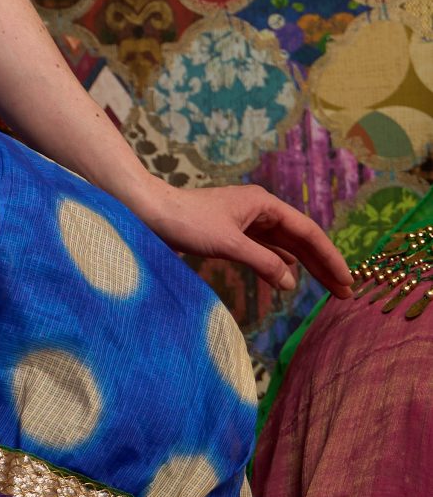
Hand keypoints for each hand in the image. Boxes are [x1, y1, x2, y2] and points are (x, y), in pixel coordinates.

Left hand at [133, 181, 353, 300]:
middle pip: (300, 239)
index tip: (348, 281)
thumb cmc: (186, 222)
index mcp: (264, 204)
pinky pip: (265, 249)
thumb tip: (292, 283)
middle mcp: (259, 209)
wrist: (148, 212)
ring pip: (284, 245)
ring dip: (304, 265)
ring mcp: (245, 221)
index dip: (330, 258)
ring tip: (325, 288)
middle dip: (323, 265)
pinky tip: (289, 276)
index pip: (308, 232)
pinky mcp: (231, 232)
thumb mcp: (229, 244)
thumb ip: (263, 263)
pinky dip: (279, 263)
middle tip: (345, 292)